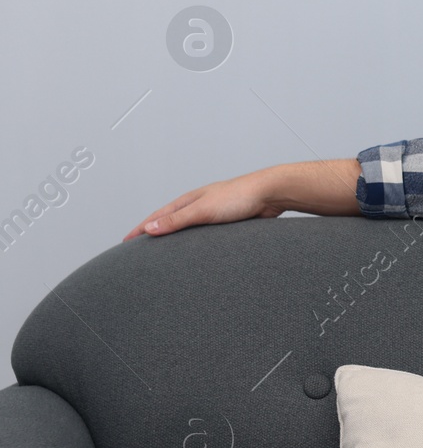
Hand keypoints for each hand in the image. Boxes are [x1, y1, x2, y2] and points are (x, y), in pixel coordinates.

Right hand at [122, 169, 283, 240]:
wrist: (270, 194)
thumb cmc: (239, 196)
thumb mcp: (202, 210)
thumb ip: (176, 220)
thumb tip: (149, 228)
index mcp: (188, 201)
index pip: (157, 217)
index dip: (141, 229)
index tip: (126, 242)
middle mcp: (199, 206)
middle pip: (170, 222)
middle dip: (154, 234)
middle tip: (140, 249)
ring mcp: (213, 213)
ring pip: (189, 229)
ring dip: (176, 239)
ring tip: (165, 253)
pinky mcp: (228, 222)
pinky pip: (206, 235)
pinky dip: (196, 243)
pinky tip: (199, 252)